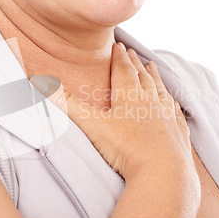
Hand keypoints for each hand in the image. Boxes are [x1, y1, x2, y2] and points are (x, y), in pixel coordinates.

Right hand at [43, 42, 192, 180]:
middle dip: (135, 63)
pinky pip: (176, 114)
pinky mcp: (178, 135)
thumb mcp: (92, 124)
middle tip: (132, 51)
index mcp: (129, 96)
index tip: (118, 45)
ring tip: (153, 67)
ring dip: (155, 78)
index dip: (119, 57)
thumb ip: (67, 104)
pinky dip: (174, 106)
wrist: (162, 172)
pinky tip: (174, 104)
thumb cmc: (126, 147)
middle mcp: (151, 102)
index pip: (123, 70)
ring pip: (161, 91)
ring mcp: (167, 118)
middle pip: (142, 77)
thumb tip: (40, 82)